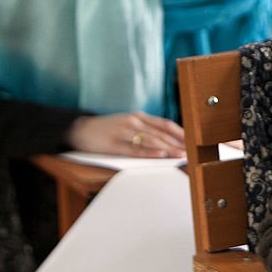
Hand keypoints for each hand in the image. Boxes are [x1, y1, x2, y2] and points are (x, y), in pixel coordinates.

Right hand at [67, 111, 185, 157]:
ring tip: (181, 155)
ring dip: (168, 149)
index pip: (164, 124)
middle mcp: (133, 122)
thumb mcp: (128, 124)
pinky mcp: (114, 144)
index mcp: (139, 117)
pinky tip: (160, 155)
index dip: (180, 133)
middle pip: (160, 134)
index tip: (192, 141)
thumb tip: (167, 141)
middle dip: (177, 144)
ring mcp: (123, 132)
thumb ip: (145, 129)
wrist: (79, 128)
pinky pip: (134, 149)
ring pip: (151, 141)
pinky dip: (149, 152)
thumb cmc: (107, 129)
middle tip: (191, 152)